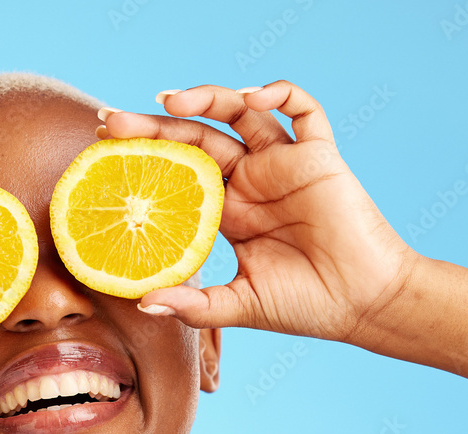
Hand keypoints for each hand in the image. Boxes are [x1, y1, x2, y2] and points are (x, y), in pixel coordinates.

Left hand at [99, 81, 418, 342]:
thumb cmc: (305, 306)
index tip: (104, 151)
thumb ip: (193, 305)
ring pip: (241, 113)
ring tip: (168, 100)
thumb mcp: (238, 306)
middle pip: (196, 137)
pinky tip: (252, 95)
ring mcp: (283, 165)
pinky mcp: (319, 157)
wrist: (363, 305)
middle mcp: (251, 181)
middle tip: (112, 120)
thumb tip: (142, 304)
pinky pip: (304, 111)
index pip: (176, 172)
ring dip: (206, 98)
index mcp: (228, 211)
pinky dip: (281, 93)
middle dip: (154, 126)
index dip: (144, 158)